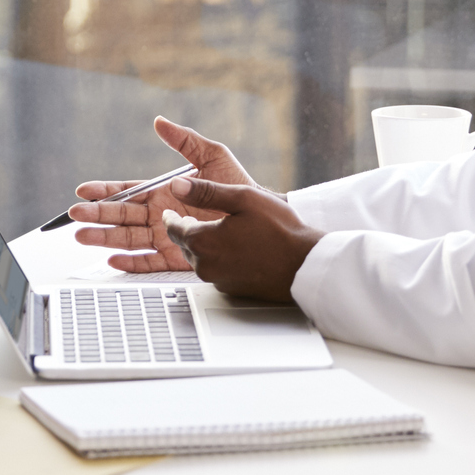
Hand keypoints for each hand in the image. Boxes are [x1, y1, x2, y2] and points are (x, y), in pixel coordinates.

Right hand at [70, 117, 258, 271]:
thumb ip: (185, 141)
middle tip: (76, 215)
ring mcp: (167, 236)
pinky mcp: (178, 257)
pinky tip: (113, 261)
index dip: (104, 192)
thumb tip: (160, 122)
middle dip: (96, 215)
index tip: (84, 191)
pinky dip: (131, 263)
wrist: (262, 216)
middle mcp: (160, 215)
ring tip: (83, 237)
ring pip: (128, 239)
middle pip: (121, 217)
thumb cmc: (238, 185)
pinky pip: (150, 262)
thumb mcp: (212, 156)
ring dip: (104, 238)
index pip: (127, 192)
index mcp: (163, 192)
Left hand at [160, 178, 323, 302]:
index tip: (170, 212)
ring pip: (199, 259)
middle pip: (185, 244)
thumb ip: (205, 192)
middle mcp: (204, 264)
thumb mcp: (242, 199)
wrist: (304, 265)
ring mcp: (217, 280)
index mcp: (202, 241)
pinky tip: (233, 249)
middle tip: (190, 219)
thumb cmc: (279, 231)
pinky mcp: (230, 289)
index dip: (171, 217)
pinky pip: (215, 271)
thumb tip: (176, 185)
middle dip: (186, 231)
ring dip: (203, 245)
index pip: (173, 228)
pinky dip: (218, 259)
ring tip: (215, 232)